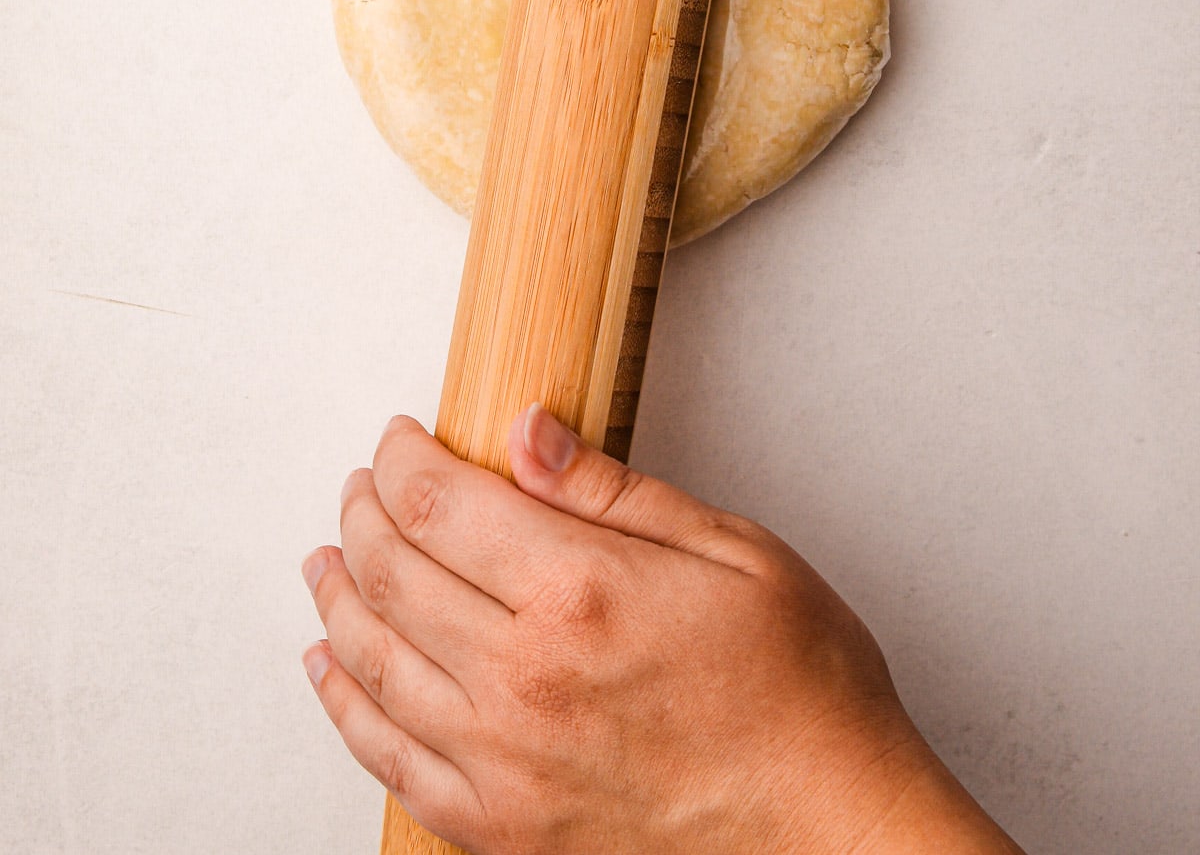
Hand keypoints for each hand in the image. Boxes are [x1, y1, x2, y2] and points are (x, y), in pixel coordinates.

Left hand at [302, 408, 1022, 853]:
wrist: (830, 829)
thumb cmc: (798, 690)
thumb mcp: (730, 549)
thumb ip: (613, 490)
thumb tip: (526, 433)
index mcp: (577, 593)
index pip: (437, 504)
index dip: (401, 458)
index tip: (400, 437)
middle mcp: (522, 680)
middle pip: (391, 574)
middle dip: (363, 514)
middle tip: (364, 485)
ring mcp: (502, 763)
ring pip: (371, 663)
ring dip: (336, 598)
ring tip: (329, 559)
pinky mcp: (501, 830)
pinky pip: (386, 760)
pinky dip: (342, 705)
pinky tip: (331, 668)